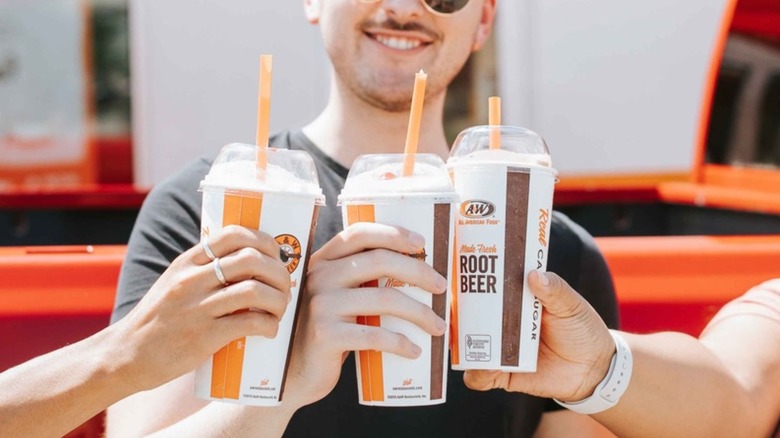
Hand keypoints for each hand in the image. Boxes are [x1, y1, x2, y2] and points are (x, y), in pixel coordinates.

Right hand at [112, 225, 291, 391]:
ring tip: (279, 310)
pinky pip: (249, 323)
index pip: (233, 234)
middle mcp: (192, 279)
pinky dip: (269, 325)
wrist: (127, 355)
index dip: (264, 241)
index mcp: (187, 262)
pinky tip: (270, 330)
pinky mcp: (203, 336)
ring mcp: (197, 307)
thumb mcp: (174, 282)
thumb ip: (203, 269)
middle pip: (251, 259)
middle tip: (284, 287)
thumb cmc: (158, 319)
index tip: (275, 256)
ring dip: (278, 300)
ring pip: (254, 290)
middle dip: (278, 272)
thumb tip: (247, 261)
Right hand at [282, 222, 447, 408]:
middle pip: (380, 261)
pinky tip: (414, 350)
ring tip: (438, 326)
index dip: (393, 233)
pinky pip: (375, 335)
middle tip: (441, 287)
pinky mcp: (325, 335)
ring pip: (384, 299)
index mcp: (323, 261)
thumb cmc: (328, 333)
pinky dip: (401, 343)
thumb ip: (360, 281)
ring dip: (420, 313)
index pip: (359, 234)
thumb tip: (420, 274)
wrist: (295, 373)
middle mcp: (318, 277)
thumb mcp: (337, 299)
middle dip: (418, 272)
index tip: (422, 243)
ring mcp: (321, 305)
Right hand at [463, 270, 614, 401]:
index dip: (471, 282)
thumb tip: (533, 274)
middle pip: (469, 318)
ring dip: (460, 345)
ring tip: (463, 341)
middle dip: (456, 314)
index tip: (459, 273)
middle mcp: (502, 324)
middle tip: (452, 309)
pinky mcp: (504, 375)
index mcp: (514, 301)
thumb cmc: (582, 329)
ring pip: (468, 347)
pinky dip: (476, 374)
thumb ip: (554, 289)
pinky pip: (480, 377)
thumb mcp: (571, 304)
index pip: (487, 288)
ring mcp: (500, 350)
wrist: (596, 369)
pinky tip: (484, 368)